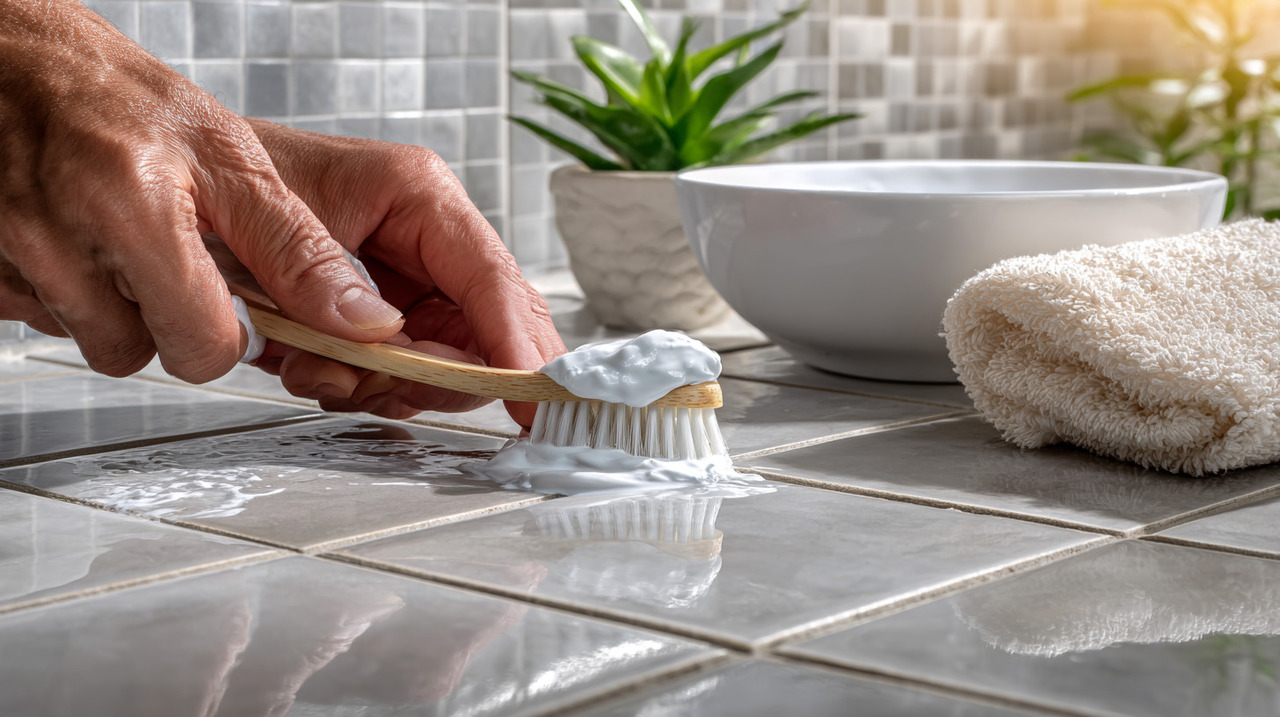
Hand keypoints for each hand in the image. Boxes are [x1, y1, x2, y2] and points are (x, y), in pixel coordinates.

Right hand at [0, 0, 403, 381]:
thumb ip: (295, 248)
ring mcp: (11, 256)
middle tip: (170, 257)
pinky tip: (81, 240)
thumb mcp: (230, 158)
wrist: (18, 58)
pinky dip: (70, 291)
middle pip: (139, 353)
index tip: (231, 302)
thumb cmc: (118, 96)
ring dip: (117, 307)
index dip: (228, 333)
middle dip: (169, 319)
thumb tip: (359, 319)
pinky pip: (44, 317)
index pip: (201, 348)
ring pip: (92, 341)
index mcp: (134, 211)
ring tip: (123, 239)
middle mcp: (58, 240)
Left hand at [246, 120, 565, 425]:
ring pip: (446, 362)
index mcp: (417, 194)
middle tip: (391, 390)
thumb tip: (384, 336)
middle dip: (443, 375)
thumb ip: (322, 274)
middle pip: (485, 329)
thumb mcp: (266, 213)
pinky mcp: (383, 316)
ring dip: (388, 385)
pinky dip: (364, 387)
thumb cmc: (219, 171)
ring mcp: (407, 282)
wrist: (173, 181)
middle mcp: (425, 239)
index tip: (530, 394)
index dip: (515, 343)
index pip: (490, 278)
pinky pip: (402, 372)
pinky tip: (319, 372)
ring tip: (323, 371)